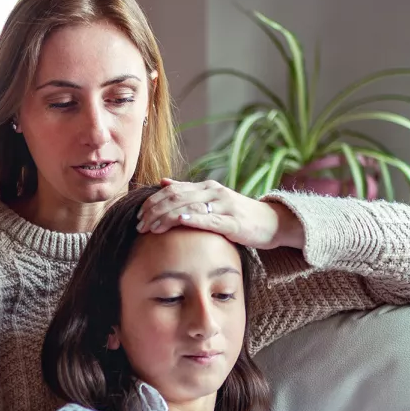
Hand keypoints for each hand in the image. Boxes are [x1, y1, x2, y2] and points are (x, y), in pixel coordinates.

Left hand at [137, 178, 304, 249]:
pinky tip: (180, 222)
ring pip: (190, 207)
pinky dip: (193, 219)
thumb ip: (188, 192)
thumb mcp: (212, 201)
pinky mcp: (233, 221)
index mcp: (206, 187)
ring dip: (167, 217)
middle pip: (177, 198)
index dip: (153, 202)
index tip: (138, 216)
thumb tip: (163, 182)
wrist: (270, 223)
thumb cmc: (238, 216)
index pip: (172, 191)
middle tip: (139, 225)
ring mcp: (224, 205)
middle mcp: (213, 192)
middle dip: (154, 211)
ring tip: (152, 228)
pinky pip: (210, 219)